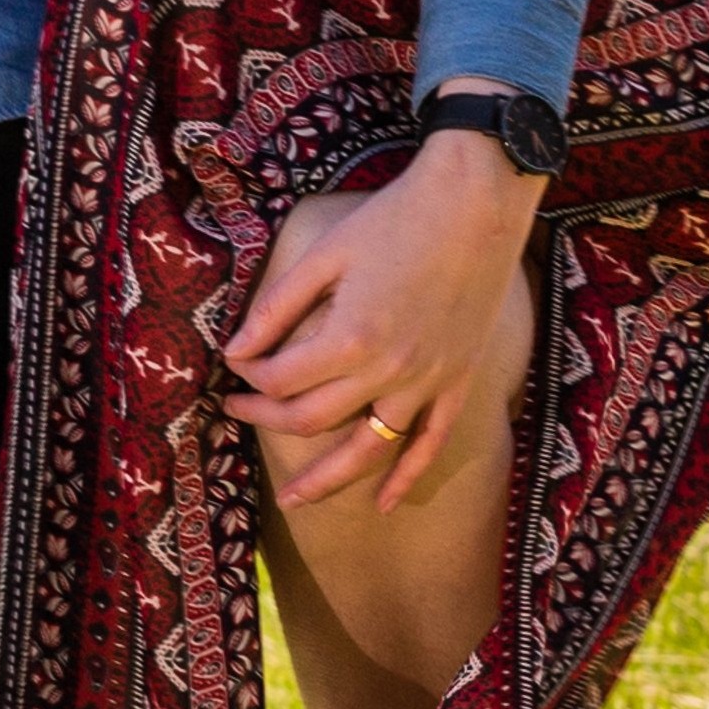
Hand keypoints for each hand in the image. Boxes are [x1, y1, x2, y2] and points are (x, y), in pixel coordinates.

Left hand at [218, 119, 543, 513]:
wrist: (473, 205)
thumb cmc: (393, 219)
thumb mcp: (324, 254)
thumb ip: (277, 307)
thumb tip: (235, 349)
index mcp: (350, 338)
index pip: (281, 379)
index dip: (249, 376)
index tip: (235, 364)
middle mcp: (389, 372)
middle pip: (314, 419)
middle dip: (267, 419)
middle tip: (238, 412)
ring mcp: (428, 383)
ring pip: (370, 450)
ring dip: (328, 480)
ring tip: (295, 499)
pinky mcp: (458, 382)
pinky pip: (430, 444)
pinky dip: (407, 478)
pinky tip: (385, 503)